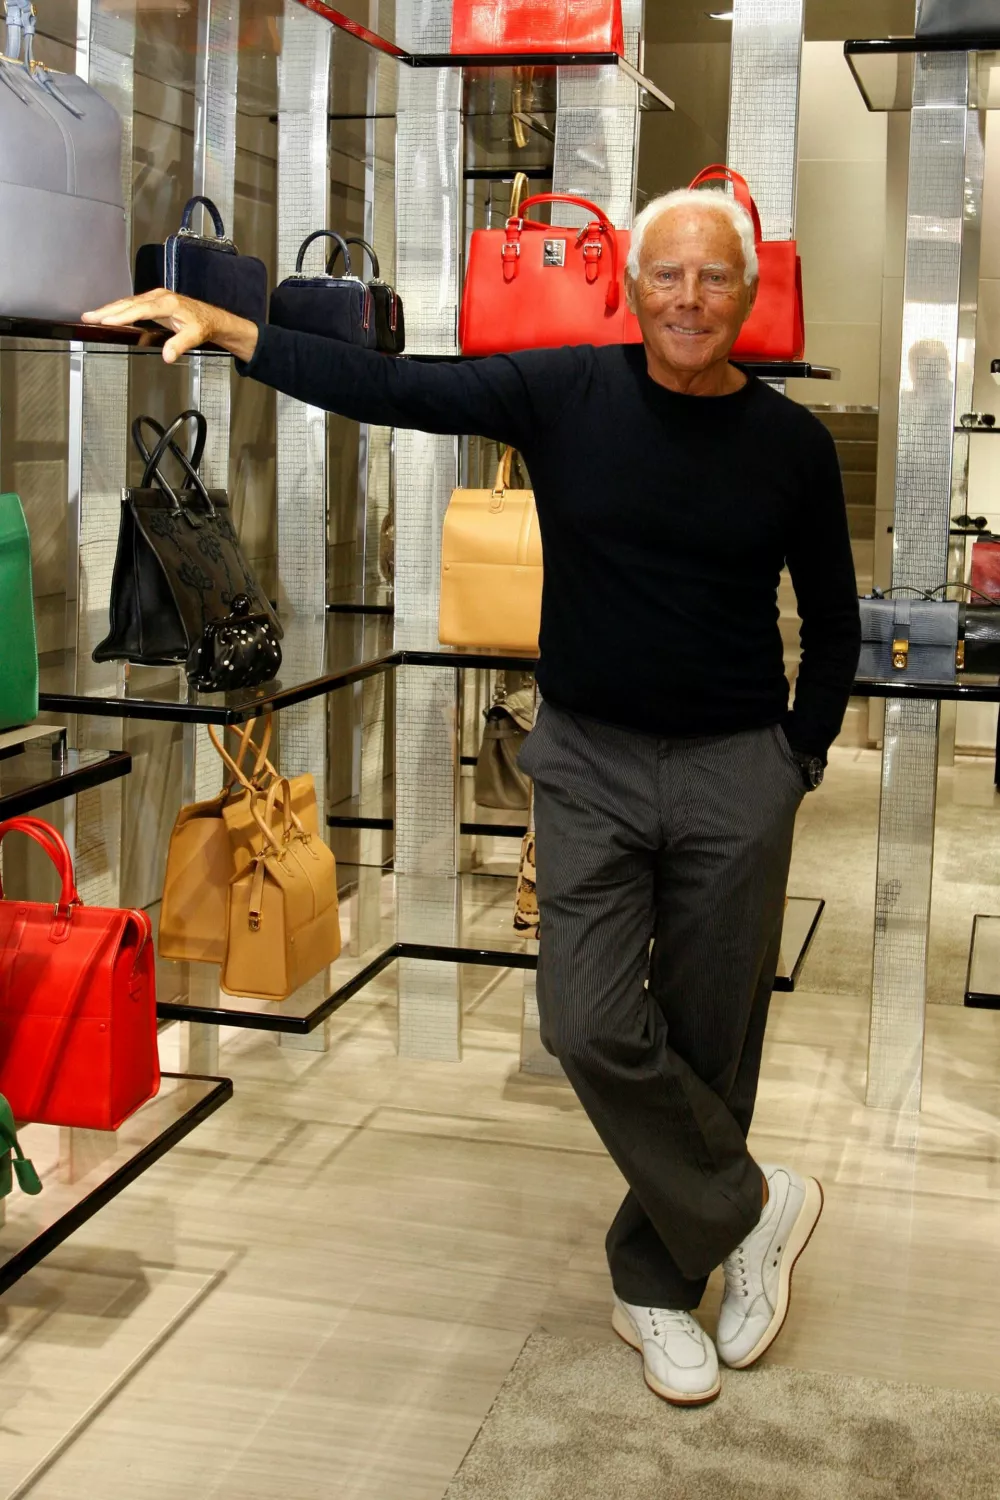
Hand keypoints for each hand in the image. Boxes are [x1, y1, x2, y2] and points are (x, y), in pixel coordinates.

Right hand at [80, 289, 258, 364]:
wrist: (211, 318)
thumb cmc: (203, 325)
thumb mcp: (194, 336)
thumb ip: (179, 345)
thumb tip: (168, 355)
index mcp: (167, 303)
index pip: (140, 309)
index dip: (122, 315)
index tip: (107, 320)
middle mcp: (159, 297)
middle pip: (128, 303)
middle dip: (107, 310)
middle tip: (89, 317)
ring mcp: (155, 297)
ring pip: (127, 302)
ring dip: (109, 309)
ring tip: (91, 316)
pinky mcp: (153, 301)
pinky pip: (131, 304)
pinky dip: (118, 309)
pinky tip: (107, 314)